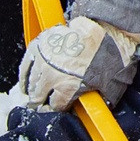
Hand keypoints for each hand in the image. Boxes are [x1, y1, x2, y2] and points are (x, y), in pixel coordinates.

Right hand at [17, 15, 139, 111]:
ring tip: (32, 93)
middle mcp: (51, 74)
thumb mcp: (110, 89)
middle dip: (40, 102)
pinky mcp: (42, 43)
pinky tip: (28, 77)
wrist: (112, 29)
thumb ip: (96, 103)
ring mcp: (44, 58)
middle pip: (37, 95)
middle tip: (42, 104)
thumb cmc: (114, 58)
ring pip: (30, 80)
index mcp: (66, 88)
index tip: (57, 108)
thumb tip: (92, 110)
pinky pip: (27, 61)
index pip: (53, 106)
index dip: (56, 109)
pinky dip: (26, 71)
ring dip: (31, 88)